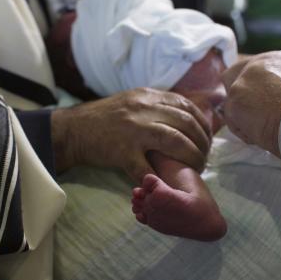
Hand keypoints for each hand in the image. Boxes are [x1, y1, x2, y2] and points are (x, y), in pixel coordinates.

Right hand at [51, 88, 211, 181]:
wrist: (73, 130)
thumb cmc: (104, 118)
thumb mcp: (132, 101)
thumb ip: (157, 105)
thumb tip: (186, 116)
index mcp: (147, 96)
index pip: (186, 106)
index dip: (202, 123)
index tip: (207, 137)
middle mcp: (143, 110)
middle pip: (186, 124)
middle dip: (202, 143)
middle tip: (205, 157)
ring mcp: (133, 131)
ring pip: (175, 142)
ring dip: (192, 158)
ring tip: (197, 168)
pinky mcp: (122, 152)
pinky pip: (146, 168)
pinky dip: (161, 178)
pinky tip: (169, 183)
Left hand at [222, 50, 280, 156]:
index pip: (256, 68)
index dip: (254, 88)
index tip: (261, 104)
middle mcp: (261, 62)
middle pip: (234, 75)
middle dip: (240, 97)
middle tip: (253, 116)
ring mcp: (245, 78)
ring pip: (232, 101)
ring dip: (244, 118)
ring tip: (265, 131)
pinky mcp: (235, 96)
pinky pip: (232, 119)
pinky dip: (244, 131)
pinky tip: (261, 136)